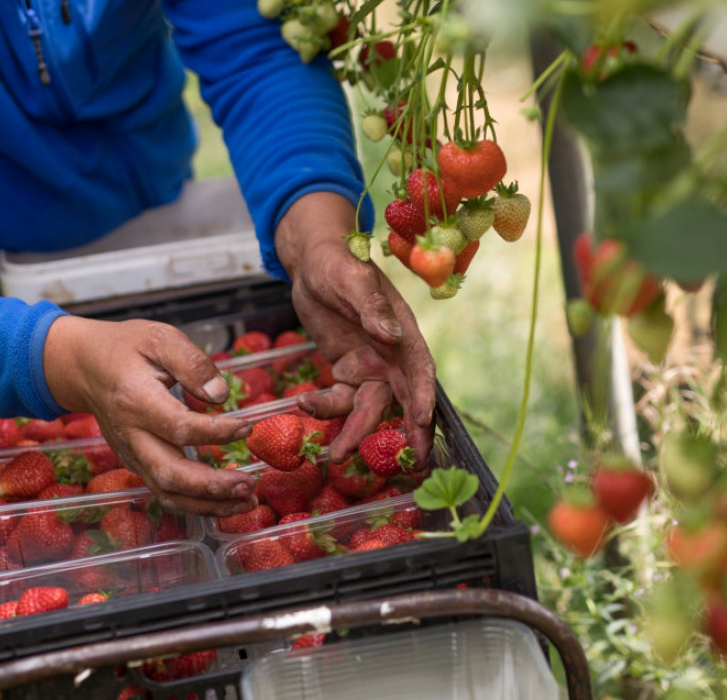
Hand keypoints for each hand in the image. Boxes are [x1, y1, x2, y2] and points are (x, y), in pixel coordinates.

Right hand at [42, 316, 257, 515]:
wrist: (85, 365)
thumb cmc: (125, 348)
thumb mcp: (160, 337)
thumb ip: (193, 364)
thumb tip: (220, 395)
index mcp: (135, 401)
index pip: (179, 427)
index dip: (216, 432)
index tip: (246, 427)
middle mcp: (131, 435)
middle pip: (169, 474)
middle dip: (211, 487)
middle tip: (248, 485)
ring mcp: (131, 454)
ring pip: (167, 492)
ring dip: (208, 504)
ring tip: (247, 502)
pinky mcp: (138, 463)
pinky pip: (166, 491)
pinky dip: (197, 503)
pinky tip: (227, 501)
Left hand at [275, 192, 436, 464]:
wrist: (311, 263)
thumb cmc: (335, 262)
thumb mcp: (349, 277)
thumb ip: (369, 305)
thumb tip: (391, 334)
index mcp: (401, 331)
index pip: (419, 368)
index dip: (423, 396)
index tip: (422, 422)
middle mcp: (390, 353)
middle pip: (403, 397)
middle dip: (409, 431)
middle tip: (414, 465)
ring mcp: (369, 365)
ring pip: (368, 407)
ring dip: (356, 430)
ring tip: (336, 454)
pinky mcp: (346, 371)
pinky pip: (340, 399)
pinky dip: (325, 407)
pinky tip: (303, 404)